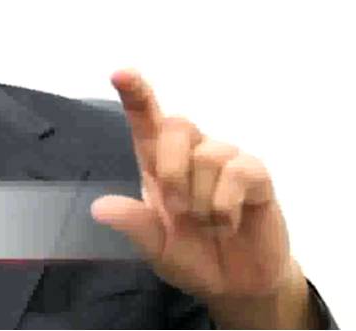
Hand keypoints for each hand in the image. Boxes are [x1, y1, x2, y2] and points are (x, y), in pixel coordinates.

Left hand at [90, 70, 316, 327]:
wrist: (237, 283)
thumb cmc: (191, 256)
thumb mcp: (155, 247)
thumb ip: (133, 225)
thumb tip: (99, 208)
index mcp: (158, 162)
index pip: (145, 118)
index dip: (135, 92)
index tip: (120, 72)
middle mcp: (191, 153)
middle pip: (176, 124)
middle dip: (171, 168)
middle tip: (175, 209)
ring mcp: (225, 160)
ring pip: (208, 155)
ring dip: (201, 199)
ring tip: (206, 224)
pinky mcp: (256, 176)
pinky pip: (239, 173)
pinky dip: (225, 205)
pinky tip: (226, 223)